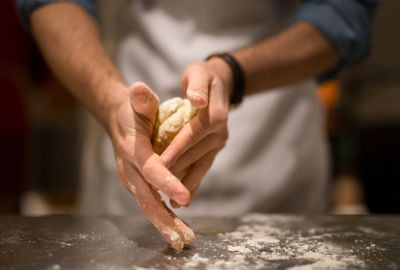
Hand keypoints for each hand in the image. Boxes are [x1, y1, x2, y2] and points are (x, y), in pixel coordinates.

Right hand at [110, 82, 194, 250]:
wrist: (117, 120)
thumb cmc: (131, 111)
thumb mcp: (136, 101)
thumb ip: (141, 100)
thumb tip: (139, 89)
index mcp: (133, 150)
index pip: (151, 169)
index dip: (167, 182)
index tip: (185, 196)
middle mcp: (130, 170)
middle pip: (147, 198)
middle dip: (165, 218)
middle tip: (183, 237)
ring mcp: (132, 180)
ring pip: (148, 206)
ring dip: (165, 224)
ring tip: (182, 240)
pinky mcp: (137, 185)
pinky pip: (151, 204)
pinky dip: (163, 218)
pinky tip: (177, 230)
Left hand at [161, 58, 232, 206]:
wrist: (218, 82)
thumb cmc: (202, 76)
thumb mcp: (199, 74)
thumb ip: (197, 86)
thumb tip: (197, 100)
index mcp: (215, 115)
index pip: (192, 134)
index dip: (177, 148)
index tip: (161, 162)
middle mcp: (220, 132)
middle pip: (196, 154)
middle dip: (177, 170)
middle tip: (158, 188)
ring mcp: (219, 142)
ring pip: (201, 165)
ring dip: (186, 183)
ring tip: (172, 202)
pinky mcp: (215, 149)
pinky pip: (204, 166)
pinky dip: (193, 181)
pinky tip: (184, 196)